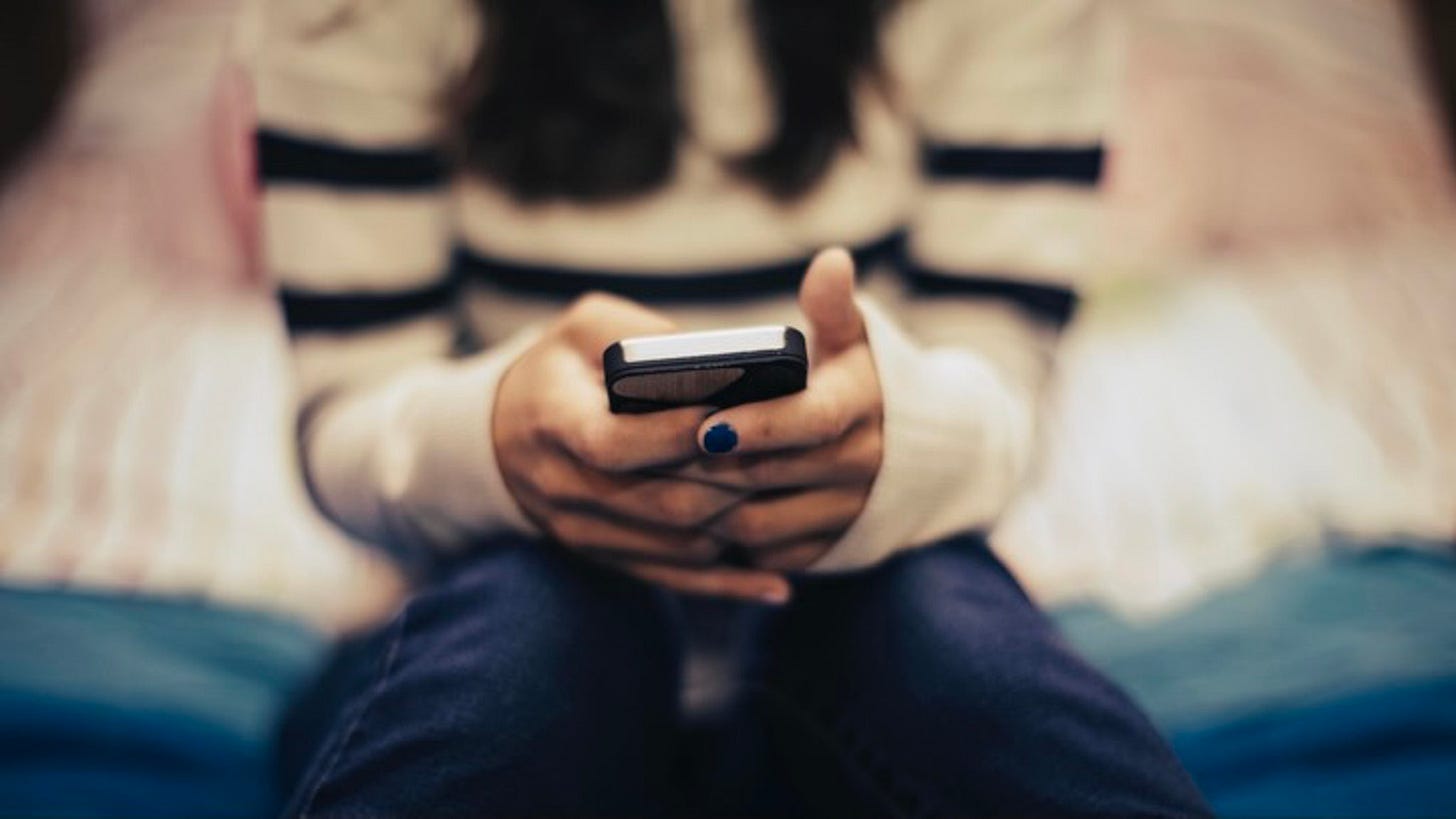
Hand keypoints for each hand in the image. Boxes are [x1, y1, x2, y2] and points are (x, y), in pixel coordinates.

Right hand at [494, 292, 792, 602]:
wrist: (500, 434)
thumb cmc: (559, 369)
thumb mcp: (584, 329)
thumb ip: (643, 336)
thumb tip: (723, 365)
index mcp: (553, 422)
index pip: (614, 444)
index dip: (674, 436)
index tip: (729, 417)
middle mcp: (563, 486)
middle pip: (660, 502)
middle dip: (729, 484)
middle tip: (787, 462)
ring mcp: (583, 531)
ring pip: (675, 546)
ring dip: (736, 529)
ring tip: (789, 506)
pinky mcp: (605, 557)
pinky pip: (671, 580)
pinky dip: (726, 585)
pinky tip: (775, 584)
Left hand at [667, 248, 882, 570]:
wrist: (916, 452)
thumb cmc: (858, 381)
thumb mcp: (854, 340)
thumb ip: (834, 306)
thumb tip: (831, 262)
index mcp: (862, 406)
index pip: (809, 419)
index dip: (757, 424)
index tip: (707, 423)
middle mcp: (863, 464)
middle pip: (771, 475)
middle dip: (709, 468)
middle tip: (650, 456)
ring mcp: (845, 512)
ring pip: (759, 524)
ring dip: (707, 508)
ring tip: (661, 484)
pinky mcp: (828, 549)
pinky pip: (767, 555)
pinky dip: (726, 542)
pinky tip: (688, 516)